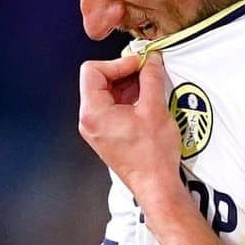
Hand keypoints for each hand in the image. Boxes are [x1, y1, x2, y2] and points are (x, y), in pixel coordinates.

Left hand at [78, 51, 184, 212]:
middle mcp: (89, 120)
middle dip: (123, 72)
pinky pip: (112, 106)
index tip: (137, 64)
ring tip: (149, 84)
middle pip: (98, 80)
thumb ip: (151, 78)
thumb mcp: (155, 109)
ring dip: (127, 84)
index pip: (92, 71)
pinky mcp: (106, 133)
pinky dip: (128, 97)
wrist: (155, 184)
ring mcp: (96, 128)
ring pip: (106, 93)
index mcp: (93, 113)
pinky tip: (146, 98)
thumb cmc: (152, 157)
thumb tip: (150, 61)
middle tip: (146, 70)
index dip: (117, 63)